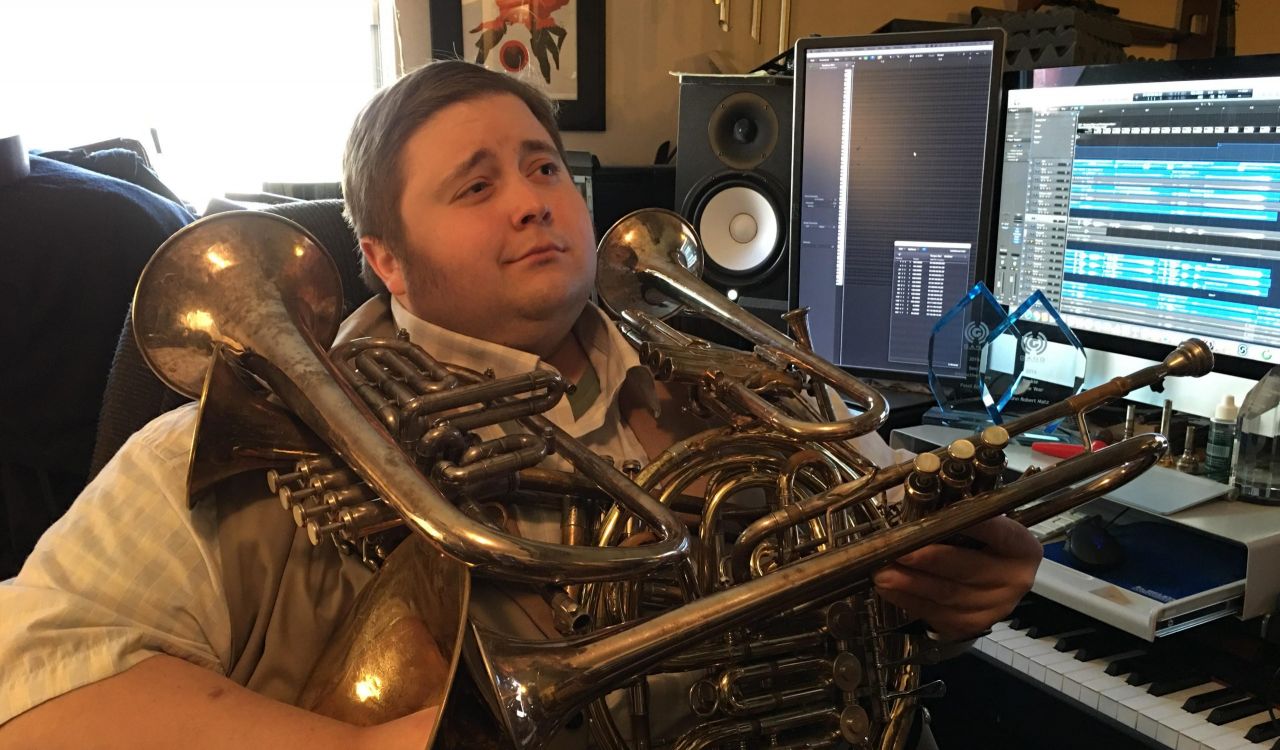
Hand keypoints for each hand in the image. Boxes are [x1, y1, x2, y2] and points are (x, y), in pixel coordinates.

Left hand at [872, 516, 1041, 640]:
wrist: (991, 581)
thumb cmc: (978, 543)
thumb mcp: (979, 522)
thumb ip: (959, 514)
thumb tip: (919, 503)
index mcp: (1021, 547)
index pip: (997, 532)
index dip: (969, 525)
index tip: (936, 517)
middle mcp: (1015, 580)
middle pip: (967, 569)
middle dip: (926, 560)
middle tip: (895, 551)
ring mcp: (995, 607)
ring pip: (948, 595)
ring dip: (910, 584)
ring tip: (881, 572)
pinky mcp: (973, 625)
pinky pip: (937, 614)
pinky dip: (909, 601)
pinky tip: (890, 590)